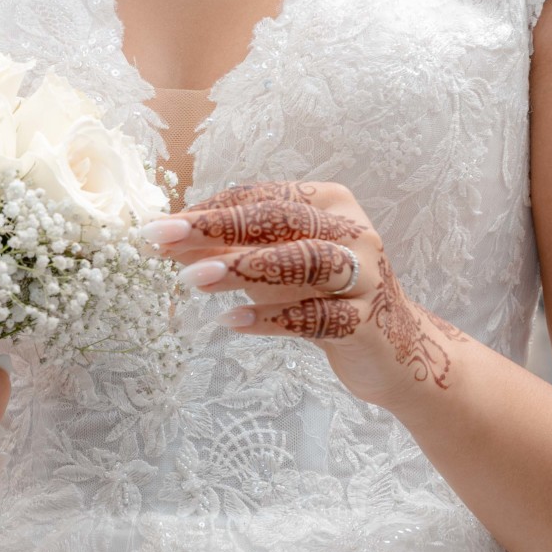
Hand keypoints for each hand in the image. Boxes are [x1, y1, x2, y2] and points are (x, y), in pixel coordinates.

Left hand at [145, 181, 465, 406]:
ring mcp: (365, 275)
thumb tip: (165, 240)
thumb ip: (228, 251)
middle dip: (217, 228)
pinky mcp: (368, 321)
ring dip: (243, 268)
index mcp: (329, 204)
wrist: (392, 353)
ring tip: (193, 279)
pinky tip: (233, 322)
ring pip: (304, 261)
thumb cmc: (322, 299)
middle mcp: (352, 230)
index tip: (159, 228)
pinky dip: (273, 318)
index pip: (262, 197)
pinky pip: (317, 316)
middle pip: (281, 220)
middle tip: (164, 239)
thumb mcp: (273, 269)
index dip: (208, 210)